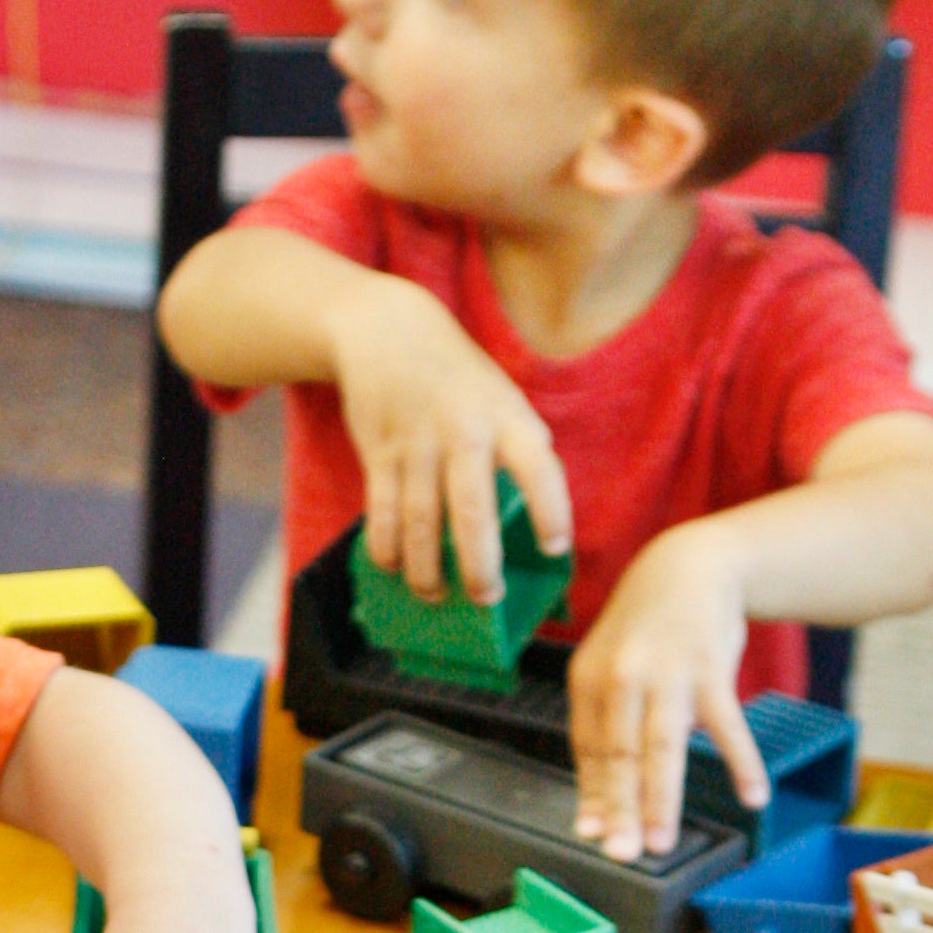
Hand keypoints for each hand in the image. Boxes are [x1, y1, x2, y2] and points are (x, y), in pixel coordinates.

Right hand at [331, 285, 573, 600]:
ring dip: (426, 570)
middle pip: (471, 510)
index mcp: (508, 419)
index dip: (550, 511)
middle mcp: (464, 432)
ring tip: (435, 596)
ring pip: (420, 523)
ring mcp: (417, 444)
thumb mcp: (503, 401)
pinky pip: (380, 514)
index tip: (554, 548)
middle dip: (479, 564)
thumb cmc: (460, 381)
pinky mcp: (378, 454)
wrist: (388, 333)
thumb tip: (535, 522)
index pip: (538, 469)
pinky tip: (395, 568)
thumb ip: (519, 451)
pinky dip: (387, 549)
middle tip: (487, 598)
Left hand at [568, 521, 765, 860]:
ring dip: (662, 799)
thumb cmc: (647, 633)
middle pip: (620, 755)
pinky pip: (727, 724)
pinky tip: (753, 795)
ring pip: (662, 747)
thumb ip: (608, 725)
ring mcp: (666, 672)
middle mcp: (621, 677)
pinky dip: (742, 761)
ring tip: (662, 841)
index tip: (593, 835)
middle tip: (622, 854)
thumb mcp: (612, 668)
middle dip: (619, 808)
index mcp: (590, 682)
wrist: (690, 567)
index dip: (593, 794)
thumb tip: (604, 794)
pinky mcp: (710, 667)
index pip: (590, 750)